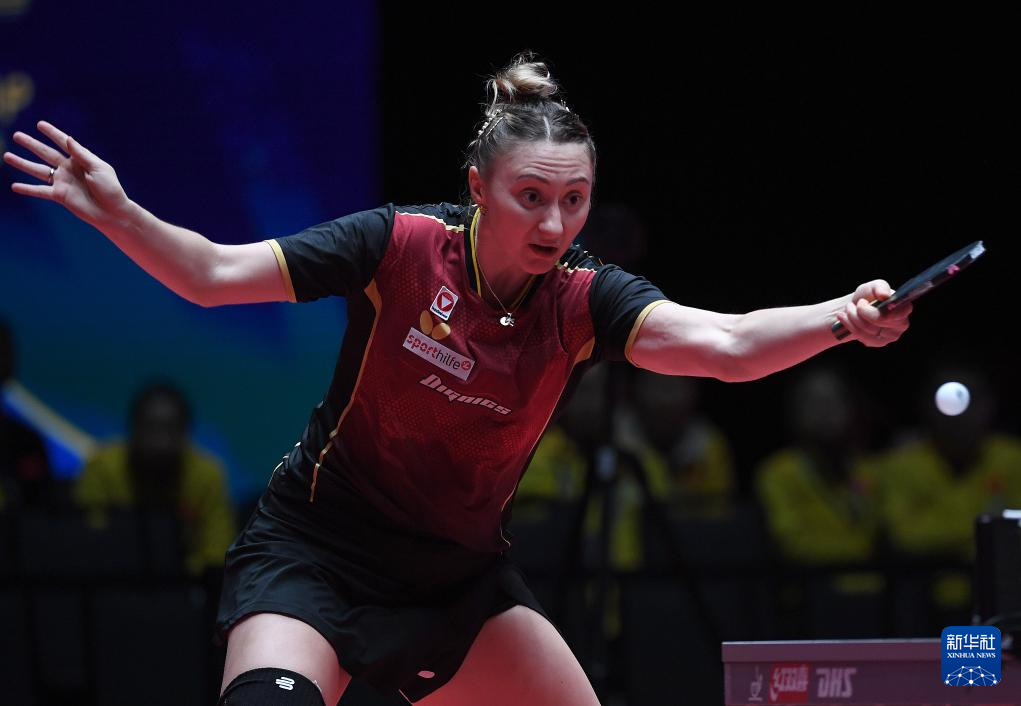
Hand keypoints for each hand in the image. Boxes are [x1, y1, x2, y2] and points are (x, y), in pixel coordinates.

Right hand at [4, 121, 131, 226]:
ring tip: (6, 156)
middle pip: (45, 153)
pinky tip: (14, 186)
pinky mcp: (60, 196)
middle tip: (16, 135)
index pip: (63, 143)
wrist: (112, 212)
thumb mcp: (99, 168)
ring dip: (22, 163)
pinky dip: (27, 189)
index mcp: (80, 159)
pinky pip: (40, 191)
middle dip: (31, 144)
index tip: (40, 124)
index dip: (52, 133)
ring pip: (38, 170)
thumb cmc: (110, 189)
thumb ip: (81, 154)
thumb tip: (68, 138)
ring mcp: (62, 182)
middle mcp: (69, 169)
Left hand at [835, 279, 911, 346]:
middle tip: (853, 304)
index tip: (863, 302)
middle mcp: (901, 324)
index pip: (898, 313)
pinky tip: (845, 318)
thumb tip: (884, 295)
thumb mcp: (873, 286)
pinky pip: (862, 336)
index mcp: (904, 308)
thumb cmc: (868, 296)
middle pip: (878, 320)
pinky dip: (850, 325)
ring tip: (848, 308)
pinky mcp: (878, 343)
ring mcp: (890, 336)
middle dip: (860, 310)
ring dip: (852, 316)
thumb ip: (880, 287)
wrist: (856, 308)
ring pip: (868, 329)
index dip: (880, 309)